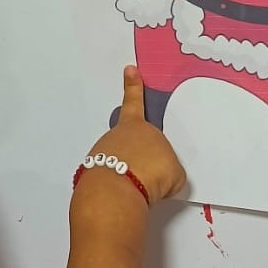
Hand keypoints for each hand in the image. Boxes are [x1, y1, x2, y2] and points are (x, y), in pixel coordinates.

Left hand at [78, 67, 184, 205]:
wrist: (120, 192)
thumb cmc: (151, 174)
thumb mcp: (175, 172)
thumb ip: (169, 168)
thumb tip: (161, 176)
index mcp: (138, 126)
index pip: (136, 102)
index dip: (133, 87)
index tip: (130, 70)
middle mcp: (117, 135)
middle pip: (128, 140)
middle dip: (137, 156)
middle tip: (147, 172)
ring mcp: (102, 154)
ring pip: (118, 162)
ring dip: (128, 174)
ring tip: (140, 190)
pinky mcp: (92, 174)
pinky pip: (110, 179)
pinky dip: (118, 187)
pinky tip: (127, 197)